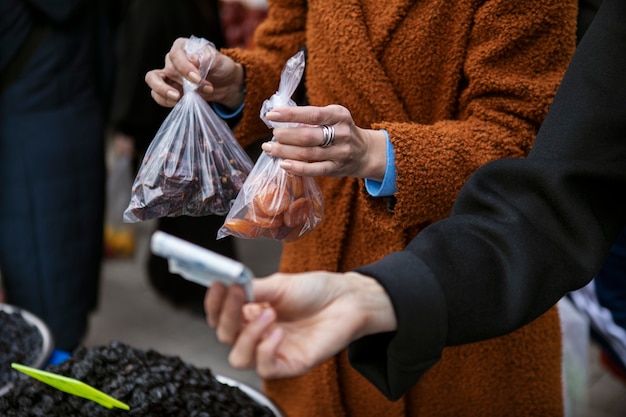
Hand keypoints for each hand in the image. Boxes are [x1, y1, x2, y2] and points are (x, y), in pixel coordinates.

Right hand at [145, 37, 244, 108]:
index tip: (197, 79)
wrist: (226, 83)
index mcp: (182, 46)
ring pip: (153, 80)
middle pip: (167, 70)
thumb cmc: (221, 67)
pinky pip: (158, 95)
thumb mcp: (219, 60)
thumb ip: (206, 58)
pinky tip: (180, 103)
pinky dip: (166, 101)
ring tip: (179, 98)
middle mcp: (172, 60)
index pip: (175, 55)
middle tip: (194, 91)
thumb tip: (193, 58)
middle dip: (182, 84)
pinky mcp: (170, 90)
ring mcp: (169, 75)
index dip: (184, 68)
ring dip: (164, 92)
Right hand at [204, 271, 396, 378]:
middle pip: (224, 336)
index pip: (219, 316)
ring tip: (269, 314)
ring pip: (239, 358)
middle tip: (239, 295)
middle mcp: (257, 333)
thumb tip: (228, 284)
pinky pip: (265, 368)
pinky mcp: (289, 364)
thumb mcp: (278, 284)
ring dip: (248, 335)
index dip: (213, 303)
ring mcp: (272, 351)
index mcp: (250, 312)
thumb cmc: (315, 291)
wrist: (345, 300)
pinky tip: (277, 333)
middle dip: (227, 315)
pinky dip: (265, 351)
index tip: (217, 285)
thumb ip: (252, 289)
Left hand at [261, 105, 387, 179]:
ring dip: (285, 151)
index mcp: (339, 115)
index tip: (271, 115)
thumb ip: (312, 118)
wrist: (365, 152)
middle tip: (273, 135)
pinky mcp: (336, 169)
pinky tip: (283, 164)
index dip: (290, 115)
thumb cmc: (340, 131)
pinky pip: (314, 170)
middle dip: (285, 135)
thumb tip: (281, 119)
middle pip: (308, 136)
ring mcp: (340, 153)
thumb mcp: (333, 117)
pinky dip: (297, 168)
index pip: (312, 114)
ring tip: (270, 148)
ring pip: (307, 154)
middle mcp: (342, 133)